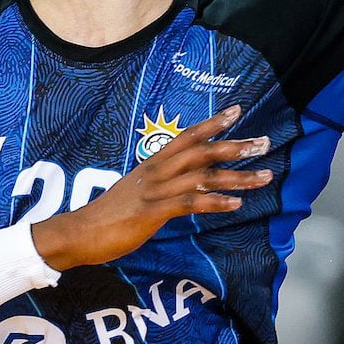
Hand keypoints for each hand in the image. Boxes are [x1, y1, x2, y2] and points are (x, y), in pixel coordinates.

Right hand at [31, 104, 272, 269]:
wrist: (79, 232)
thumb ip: (161, 186)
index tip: (237, 111)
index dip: (212, 123)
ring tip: (264, 176)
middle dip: (235, 145)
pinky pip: (189, 203)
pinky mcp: (151, 212)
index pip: (186, 136)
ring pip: (202, 176)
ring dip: (237, 176)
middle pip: (201, 151)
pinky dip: (215, 202)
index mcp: (152, 165)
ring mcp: (154, 191)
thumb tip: (185, 186)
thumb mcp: (137, 192)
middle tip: (265, 143)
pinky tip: (236, 205)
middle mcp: (155, 172)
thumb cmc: (109, 216)